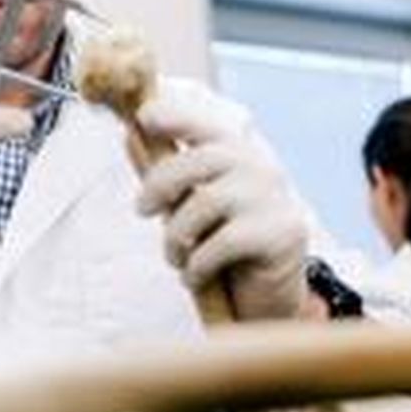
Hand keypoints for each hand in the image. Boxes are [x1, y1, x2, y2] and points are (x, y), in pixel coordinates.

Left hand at [135, 87, 307, 320]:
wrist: (269, 295)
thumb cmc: (222, 241)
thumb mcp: (190, 205)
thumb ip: (165, 173)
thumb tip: (128, 135)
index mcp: (240, 153)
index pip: (206, 125)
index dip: (175, 116)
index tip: (143, 118)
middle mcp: (261, 168)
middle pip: (200, 160)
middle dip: (160, 183)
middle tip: (141, 209)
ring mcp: (274, 199)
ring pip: (205, 203)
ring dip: (176, 235)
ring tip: (174, 256)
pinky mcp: (282, 233)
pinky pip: (223, 243)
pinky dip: (197, 264)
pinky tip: (193, 275)